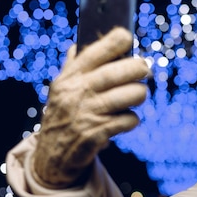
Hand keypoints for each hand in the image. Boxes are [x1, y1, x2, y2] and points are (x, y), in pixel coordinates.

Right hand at [31, 27, 149, 187]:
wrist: (50, 158)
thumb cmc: (62, 117)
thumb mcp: (61, 90)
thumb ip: (73, 67)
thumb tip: (79, 45)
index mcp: (69, 78)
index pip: (93, 51)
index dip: (114, 41)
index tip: (128, 38)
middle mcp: (76, 93)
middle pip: (115, 73)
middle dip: (137, 68)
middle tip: (146, 70)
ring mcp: (85, 114)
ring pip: (125, 96)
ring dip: (139, 94)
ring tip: (138, 95)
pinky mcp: (94, 135)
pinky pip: (125, 121)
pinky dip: (131, 120)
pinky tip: (126, 120)